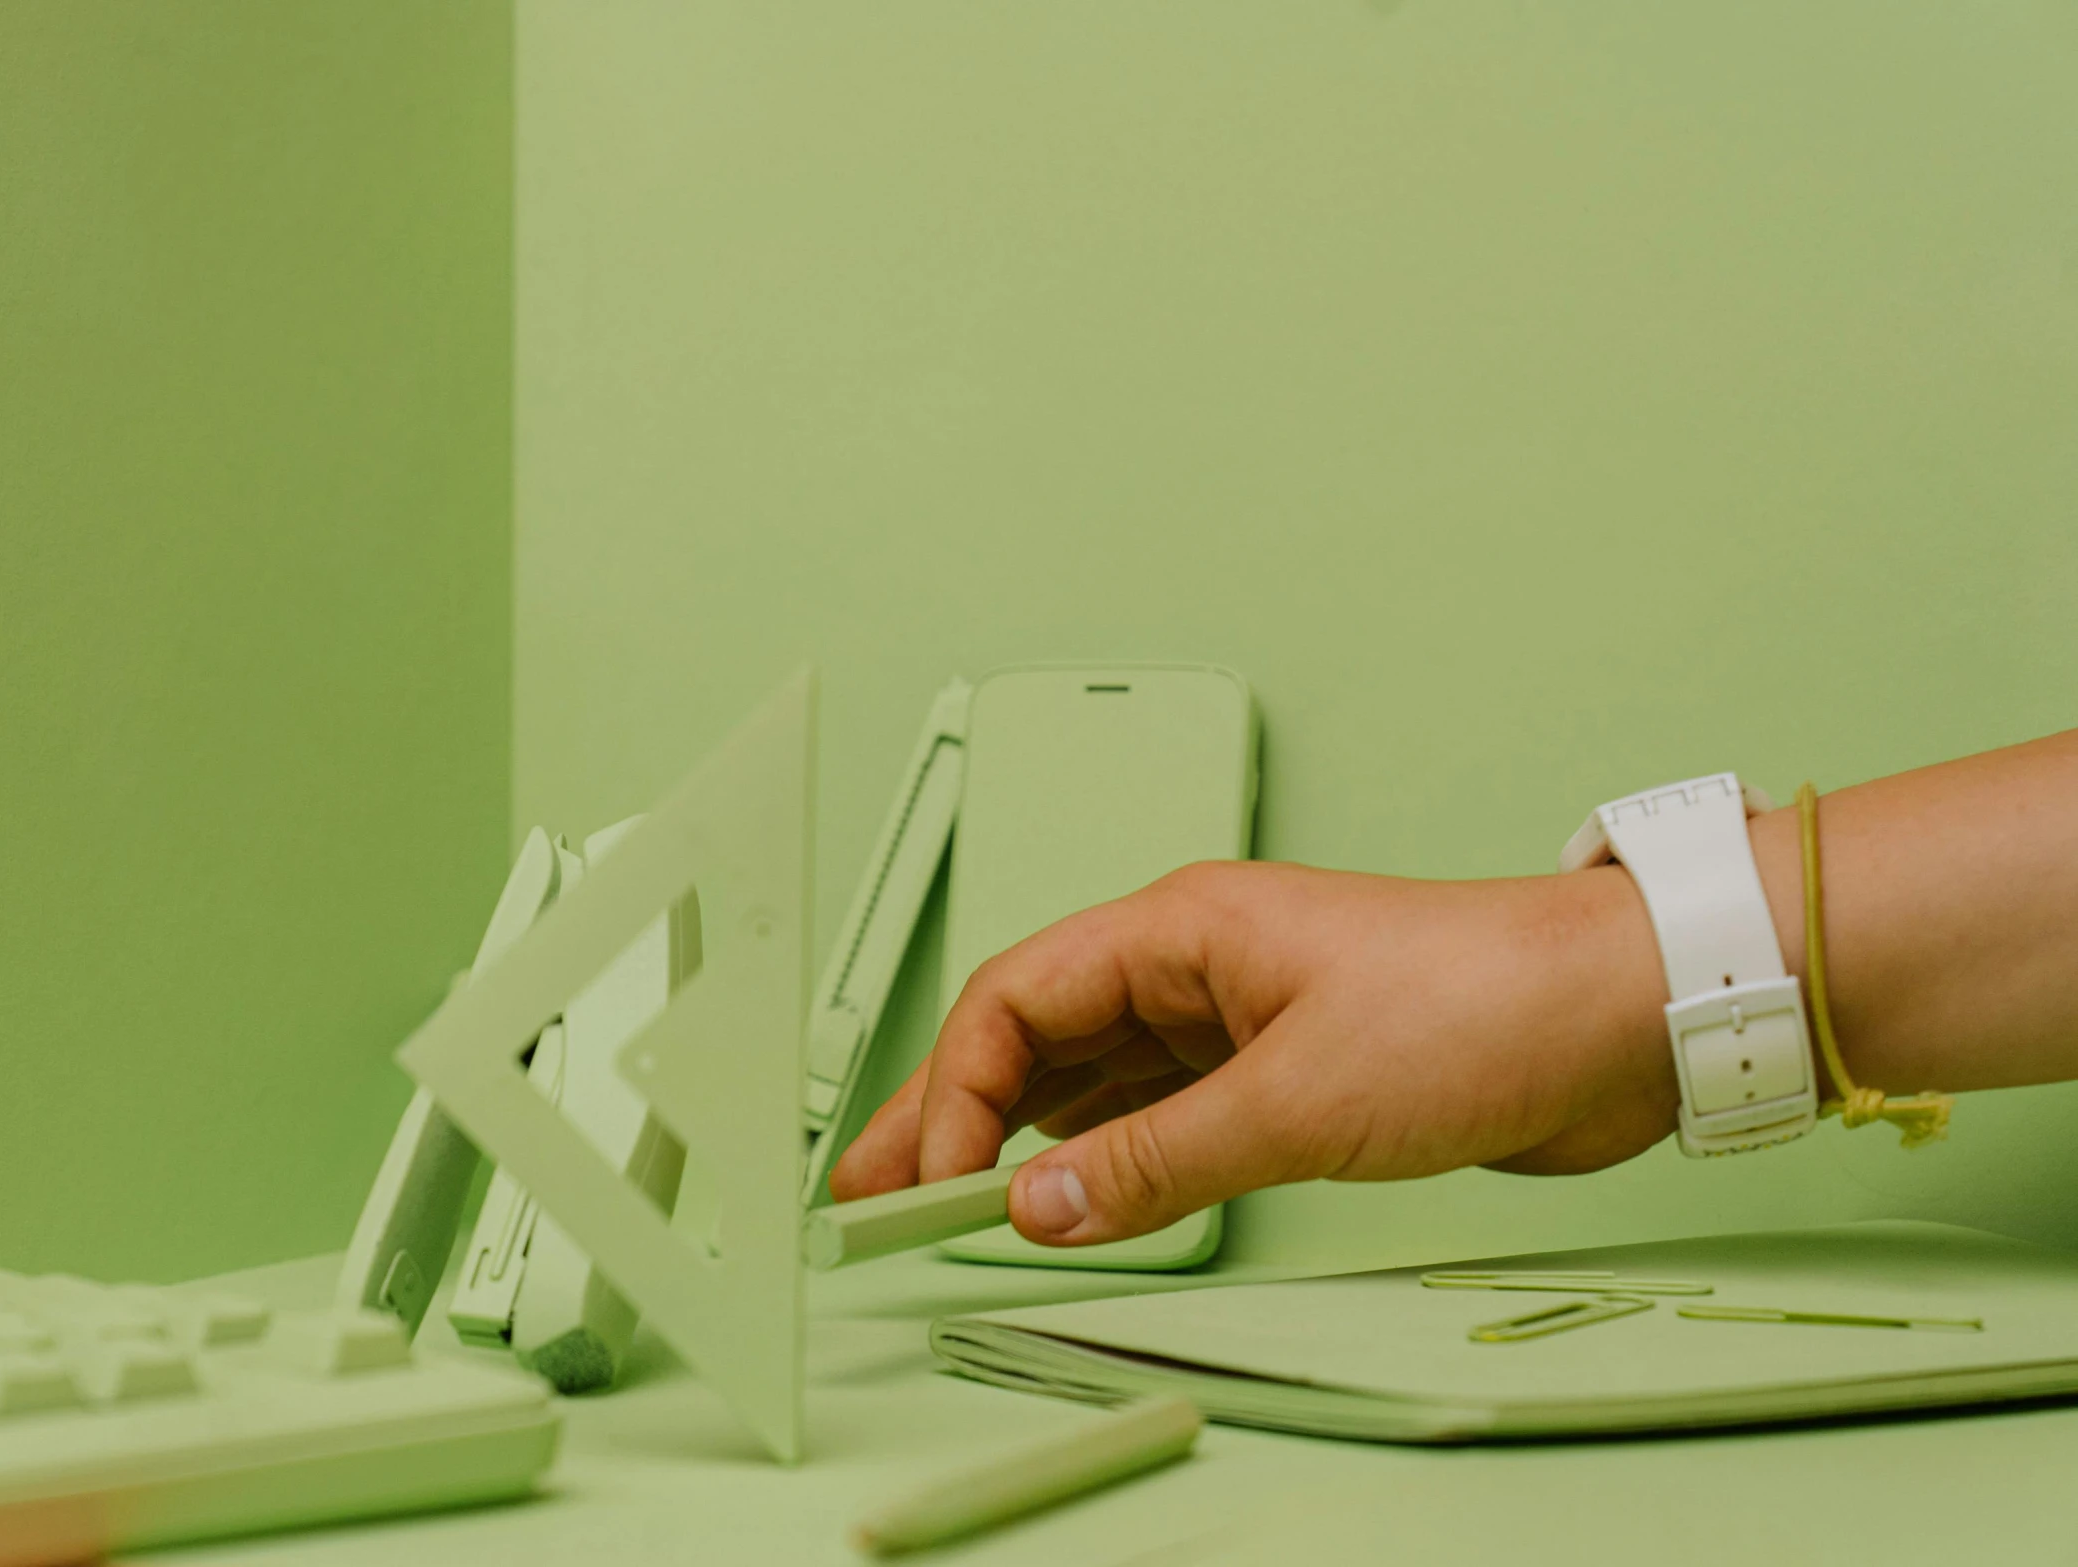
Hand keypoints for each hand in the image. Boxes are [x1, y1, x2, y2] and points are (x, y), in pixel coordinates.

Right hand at [827, 859, 1680, 1246]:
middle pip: (1035, 1030)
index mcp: (1182, 927)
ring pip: (1091, 1070)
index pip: (1017, 998)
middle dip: (953, 1108)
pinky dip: (1105, 1150)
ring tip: (947, 1196)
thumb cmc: (1482, 1003)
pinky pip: (1158, 1106)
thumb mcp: (1298, 1101)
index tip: (925, 1177)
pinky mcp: (1285, 1063)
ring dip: (1022, 1132)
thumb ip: (1157, 1161)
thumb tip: (1040, 1203)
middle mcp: (1196, 961)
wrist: (1619, 1015)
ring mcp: (1238, 1012)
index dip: (953, 1089)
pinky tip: (1069, 1188)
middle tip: (878, 1185)